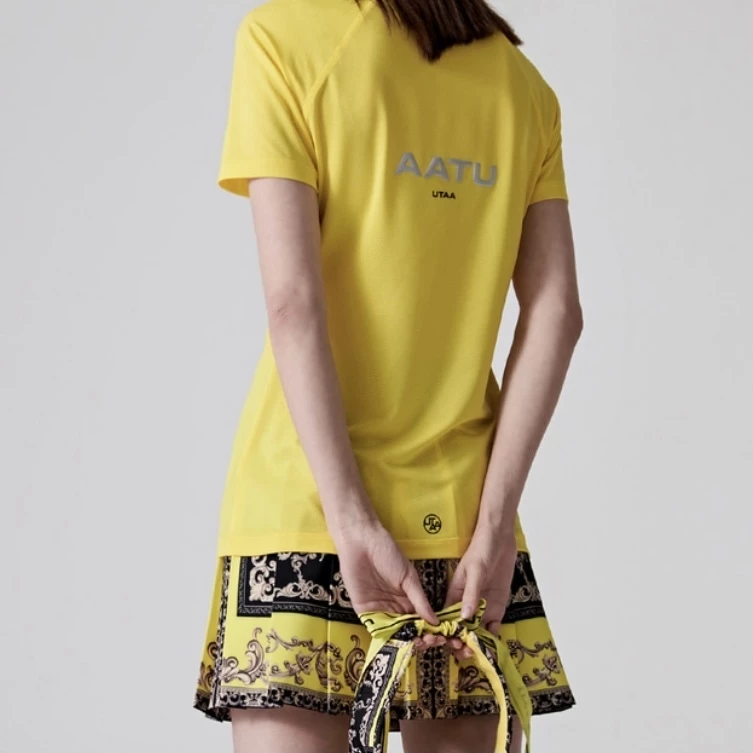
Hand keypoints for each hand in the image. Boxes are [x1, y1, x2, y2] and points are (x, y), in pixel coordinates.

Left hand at [334, 520, 439, 648]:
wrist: (362, 542)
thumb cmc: (387, 552)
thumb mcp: (408, 576)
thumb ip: (419, 599)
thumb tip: (435, 621)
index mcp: (407, 598)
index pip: (419, 620)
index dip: (428, 631)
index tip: (438, 638)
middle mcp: (394, 606)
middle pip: (407, 630)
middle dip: (418, 639)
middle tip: (428, 643)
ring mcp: (379, 610)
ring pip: (393, 633)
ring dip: (404, 641)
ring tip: (415, 645)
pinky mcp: (363, 611)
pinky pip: (375, 628)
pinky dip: (385, 637)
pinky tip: (396, 643)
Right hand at [443, 526, 517, 659]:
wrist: (500, 538)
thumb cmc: (482, 549)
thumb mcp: (475, 570)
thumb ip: (471, 594)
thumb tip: (465, 618)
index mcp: (454, 593)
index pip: (448, 618)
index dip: (449, 633)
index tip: (453, 645)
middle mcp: (467, 602)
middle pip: (462, 628)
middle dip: (462, 642)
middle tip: (467, 653)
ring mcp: (482, 605)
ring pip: (477, 629)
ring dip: (477, 642)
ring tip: (479, 654)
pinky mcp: (496, 605)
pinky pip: (493, 624)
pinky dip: (493, 635)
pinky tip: (494, 644)